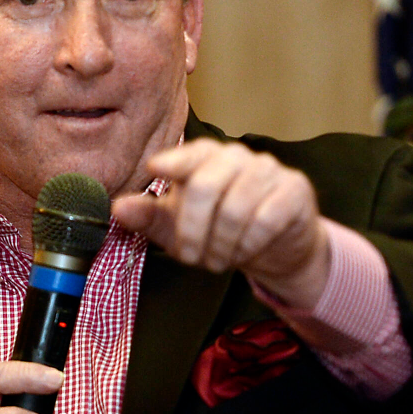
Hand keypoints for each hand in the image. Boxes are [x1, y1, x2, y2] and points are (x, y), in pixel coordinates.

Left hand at [112, 138, 330, 308]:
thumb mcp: (177, 228)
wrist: (274, 248)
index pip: (188, 153)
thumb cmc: (218, 232)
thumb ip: (148, 217)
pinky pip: (265, 219)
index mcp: (205, 158)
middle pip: (205, 185)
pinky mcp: (294, 190)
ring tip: (218, 260)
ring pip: (235, 208)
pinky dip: (248, 244)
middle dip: (193, 230)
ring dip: (221, 245)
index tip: (154, 168)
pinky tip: (244, 252)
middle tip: (192, 258)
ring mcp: (268, 171)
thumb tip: (118, 208)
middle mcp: (237, 157)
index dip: (173, 161)